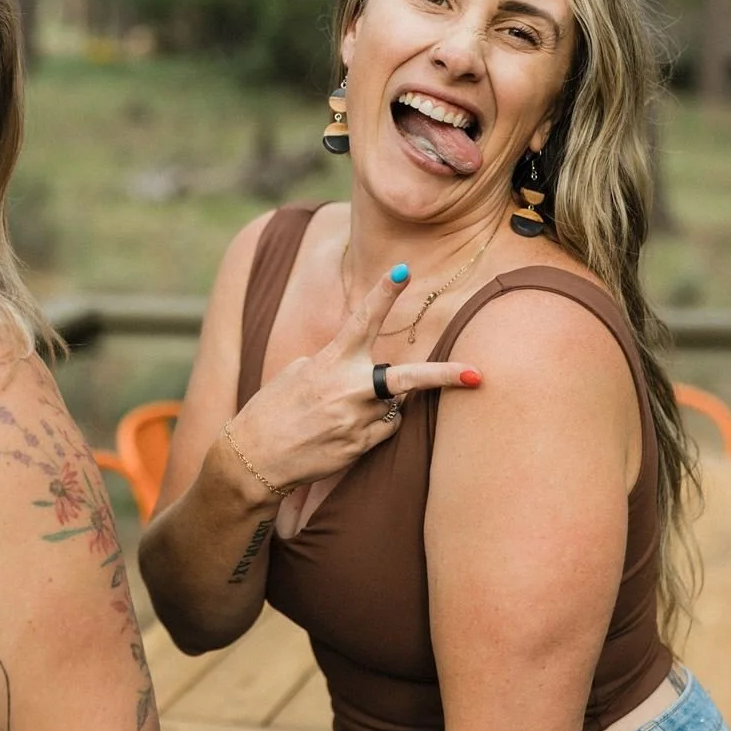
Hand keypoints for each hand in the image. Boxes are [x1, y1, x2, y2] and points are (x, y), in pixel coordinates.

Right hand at [225, 265, 481, 497]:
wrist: (253, 460)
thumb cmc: (272, 411)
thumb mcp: (297, 374)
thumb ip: (333, 364)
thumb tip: (362, 368)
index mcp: (330, 361)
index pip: (362, 321)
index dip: (383, 294)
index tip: (403, 270)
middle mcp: (348, 389)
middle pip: (407, 379)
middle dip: (444, 377)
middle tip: (476, 374)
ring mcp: (356, 421)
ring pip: (394, 408)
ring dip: (381, 408)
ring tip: (342, 416)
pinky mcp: (359, 448)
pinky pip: (384, 431)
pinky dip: (373, 429)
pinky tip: (344, 434)